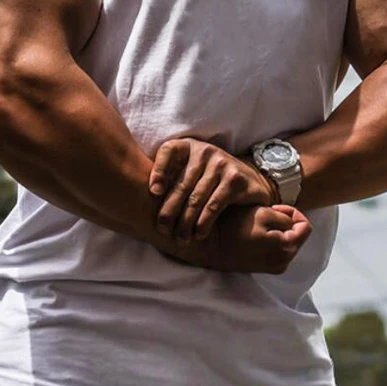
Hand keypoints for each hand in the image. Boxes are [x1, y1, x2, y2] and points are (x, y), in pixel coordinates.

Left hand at [149, 137, 278, 243]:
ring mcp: (221, 163)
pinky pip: (215, 204)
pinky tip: (199, 234)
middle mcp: (204, 151)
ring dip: (186, 222)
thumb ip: (170, 176)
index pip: (168, 151)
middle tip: (162, 230)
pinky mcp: (235, 179)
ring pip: (196, 198)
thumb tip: (137, 195)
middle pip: (181, 183)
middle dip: (169, 210)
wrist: (249, 179)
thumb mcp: (189, 170)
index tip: (153, 193)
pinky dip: (204, 222)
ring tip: (180, 238)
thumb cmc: (208, 178)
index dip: (158, 171)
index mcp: (188, 146)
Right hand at [214, 204, 312, 273]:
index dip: (292, 212)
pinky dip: (272, 241)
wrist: (211, 246)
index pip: (306, 226)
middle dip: (285, 222)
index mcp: (286, 247)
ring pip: (288, 243)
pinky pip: (278, 251)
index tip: (274, 209)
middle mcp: (284, 262)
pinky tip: (256, 235)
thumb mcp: (262, 213)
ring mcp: (275, 268)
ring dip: (278, 231)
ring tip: (258, 225)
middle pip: (298, 236)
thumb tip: (294, 223)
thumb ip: (285, 217)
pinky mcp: (266, 269)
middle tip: (264, 216)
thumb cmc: (234, 226)